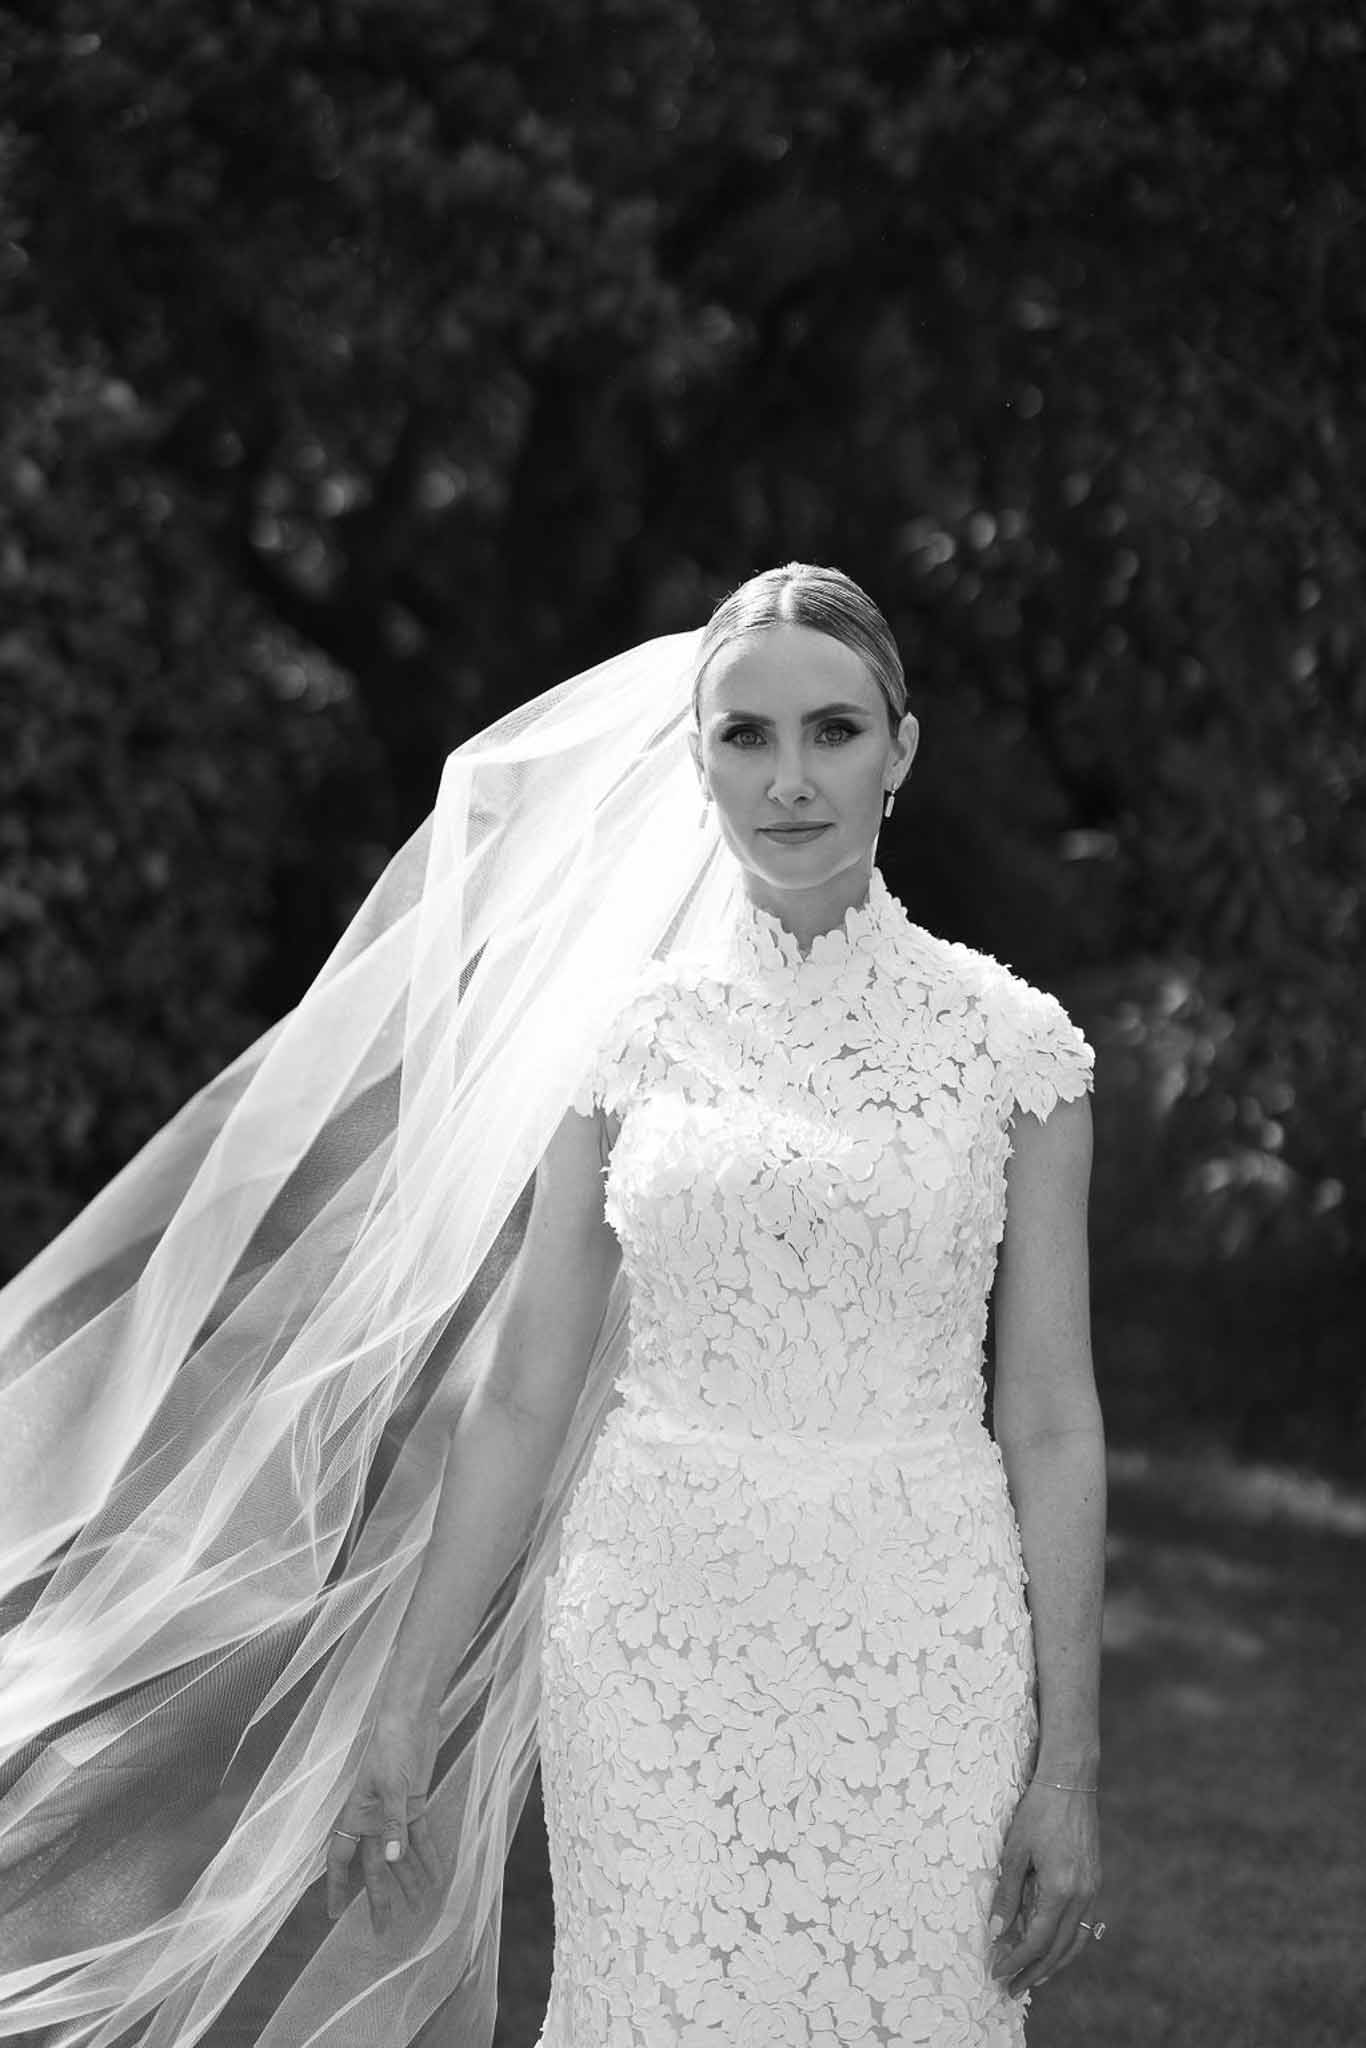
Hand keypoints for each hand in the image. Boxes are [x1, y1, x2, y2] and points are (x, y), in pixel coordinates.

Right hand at [325, 1708, 442, 1935]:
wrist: (411, 1717)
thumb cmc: (392, 1746)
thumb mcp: (392, 1785)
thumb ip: (392, 1824)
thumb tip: (392, 1860)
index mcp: (356, 1814)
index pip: (340, 1857)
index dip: (335, 1885)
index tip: (333, 1914)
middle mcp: (372, 1819)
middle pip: (374, 1866)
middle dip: (378, 1897)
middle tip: (384, 1929)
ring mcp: (393, 1813)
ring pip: (399, 1856)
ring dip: (409, 1880)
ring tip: (419, 1908)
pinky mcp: (413, 1804)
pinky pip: (419, 1837)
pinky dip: (427, 1856)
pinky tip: (436, 1876)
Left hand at [988, 1778, 1101, 1998]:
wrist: (1071, 1781)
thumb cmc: (1038, 1810)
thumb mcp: (1015, 1850)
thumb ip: (1007, 1893)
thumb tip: (997, 1931)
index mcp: (1061, 1889)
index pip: (1036, 1940)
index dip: (1016, 1960)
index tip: (997, 1971)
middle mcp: (1082, 1895)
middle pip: (1057, 1949)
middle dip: (1033, 1972)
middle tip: (1011, 1988)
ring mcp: (1092, 1889)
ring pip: (1075, 1941)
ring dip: (1053, 1964)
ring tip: (1033, 1978)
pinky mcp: (1094, 1881)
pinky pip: (1084, 1924)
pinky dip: (1068, 1943)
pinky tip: (1055, 1947)